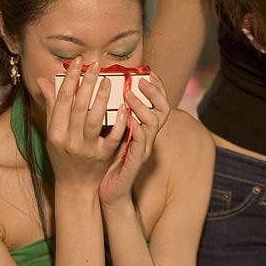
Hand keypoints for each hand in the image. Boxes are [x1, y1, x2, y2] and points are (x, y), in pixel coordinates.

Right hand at [39, 59, 127, 189]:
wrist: (75, 186)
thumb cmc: (62, 156)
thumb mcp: (52, 133)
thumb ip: (51, 107)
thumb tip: (44, 81)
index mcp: (54, 132)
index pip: (62, 100)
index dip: (70, 78)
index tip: (77, 61)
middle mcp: (69, 140)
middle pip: (78, 106)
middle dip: (87, 82)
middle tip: (96, 64)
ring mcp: (87, 149)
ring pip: (93, 119)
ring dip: (101, 98)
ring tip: (108, 80)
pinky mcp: (104, 156)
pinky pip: (112, 136)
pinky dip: (118, 121)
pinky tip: (124, 106)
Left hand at [98, 74, 171, 205]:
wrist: (110, 192)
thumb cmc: (109, 162)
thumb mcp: (113, 134)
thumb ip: (113, 115)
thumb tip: (103, 91)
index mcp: (143, 130)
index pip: (158, 104)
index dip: (157, 88)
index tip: (148, 73)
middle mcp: (147, 138)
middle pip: (163, 111)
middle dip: (154, 93)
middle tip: (141, 80)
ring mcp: (143, 150)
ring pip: (152, 124)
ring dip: (142, 107)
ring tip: (129, 95)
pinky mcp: (135, 162)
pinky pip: (140, 143)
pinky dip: (136, 130)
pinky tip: (127, 119)